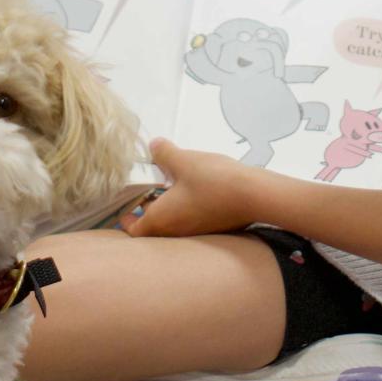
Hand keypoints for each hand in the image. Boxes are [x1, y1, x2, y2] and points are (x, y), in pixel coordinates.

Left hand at [120, 139, 260, 237]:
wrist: (254, 195)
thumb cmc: (213, 181)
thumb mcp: (183, 160)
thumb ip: (163, 153)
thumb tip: (153, 146)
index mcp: (160, 221)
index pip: (133, 230)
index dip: (127, 219)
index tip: (128, 207)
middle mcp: (175, 233)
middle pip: (153, 229)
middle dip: (149, 211)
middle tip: (150, 192)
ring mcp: (196, 234)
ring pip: (173, 226)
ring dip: (169, 210)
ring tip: (173, 187)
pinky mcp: (213, 230)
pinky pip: (192, 223)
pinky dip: (188, 211)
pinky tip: (197, 191)